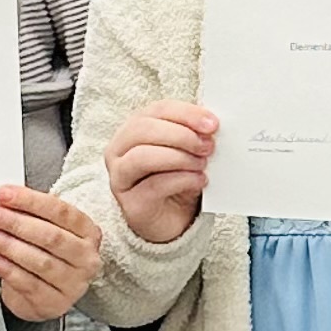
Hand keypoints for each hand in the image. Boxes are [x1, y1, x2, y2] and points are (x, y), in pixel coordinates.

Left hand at [0, 183, 102, 321]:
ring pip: (37, 260)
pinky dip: (2, 266)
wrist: (46, 297)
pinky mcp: (53, 302)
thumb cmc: (46, 254)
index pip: (61, 211)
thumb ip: (30, 215)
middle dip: (14, 222)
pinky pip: (24, 281)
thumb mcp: (46, 230)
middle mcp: (86, 258)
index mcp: (88, 232)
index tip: (4, 194)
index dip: (30, 201)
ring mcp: (72, 283)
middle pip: (49, 236)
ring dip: (5, 244)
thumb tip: (1, 202)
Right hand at [105, 103, 217, 245]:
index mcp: (133, 129)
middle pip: (143, 130)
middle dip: (180, 135)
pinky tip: (200, 180)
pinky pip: (154, 185)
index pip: (157, 110)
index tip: (212, 123)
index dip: (186, 113)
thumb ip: (194, 134)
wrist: (172, 220)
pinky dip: (182, 179)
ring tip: (202, 164)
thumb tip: (211, 126)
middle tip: (208, 145)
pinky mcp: (131, 203)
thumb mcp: (185, 151)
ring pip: (142, 157)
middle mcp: (118, 150)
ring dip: (179, 157)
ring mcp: (120, 177)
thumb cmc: (177, 179)